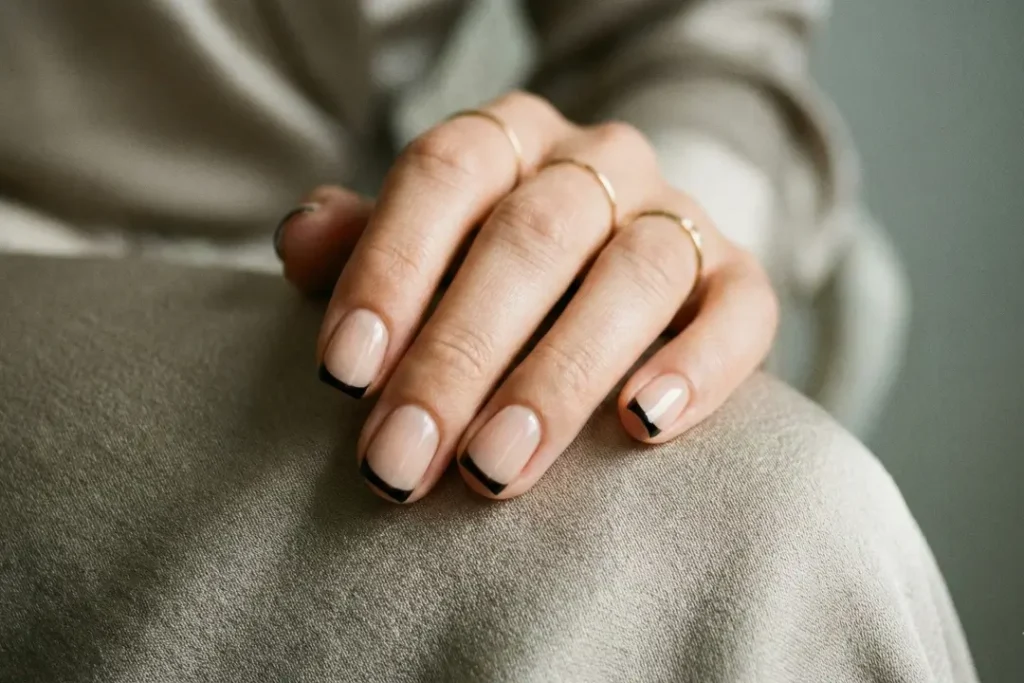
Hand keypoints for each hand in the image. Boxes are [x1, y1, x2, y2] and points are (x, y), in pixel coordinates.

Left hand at [275, 91, 777, 503]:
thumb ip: (362, 242)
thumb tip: (301, 240)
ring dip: (557, 378)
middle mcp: (596, 162)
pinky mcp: (739, 278)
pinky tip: (642, 425)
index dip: (391, 268)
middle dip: (456, 358)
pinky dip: (697, 367)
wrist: (615, 253)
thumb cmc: (491, 266)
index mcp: (507, 137)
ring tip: (495, 469)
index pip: (445, 174)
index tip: (344, 373)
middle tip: (400, 460)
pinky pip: (739, 312)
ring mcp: (676, 215)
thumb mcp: (423, 246)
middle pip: (530, 239)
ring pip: (633, 275)